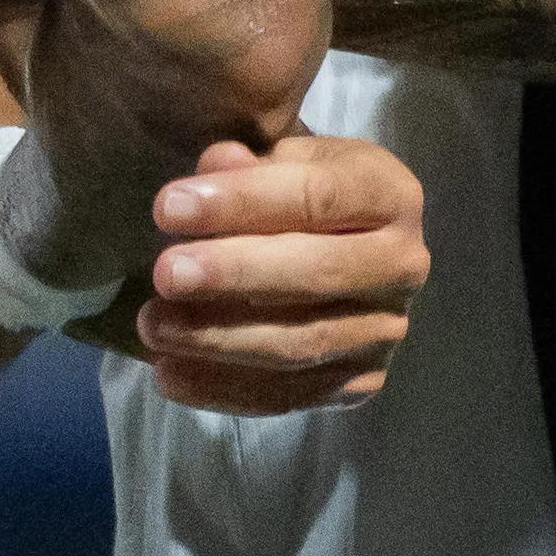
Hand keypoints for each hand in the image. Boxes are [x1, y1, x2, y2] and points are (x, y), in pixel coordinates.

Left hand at [121, 134, 426, 413]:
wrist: (346, 246)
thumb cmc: (302, 189)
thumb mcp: (283, 159)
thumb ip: (248, 162)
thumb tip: (216, 164)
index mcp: (390, 195)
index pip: (317, 197)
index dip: (241, 202)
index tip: (167, 208)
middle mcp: (402, 265)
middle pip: (316, 274)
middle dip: (233, 275)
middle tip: (164, 273)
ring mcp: (384, 331)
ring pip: (301, 343)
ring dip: (220, 338)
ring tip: (153, 324)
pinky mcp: (360, 382)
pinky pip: (290, 396)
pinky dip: (224, 390)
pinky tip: (168, 375)